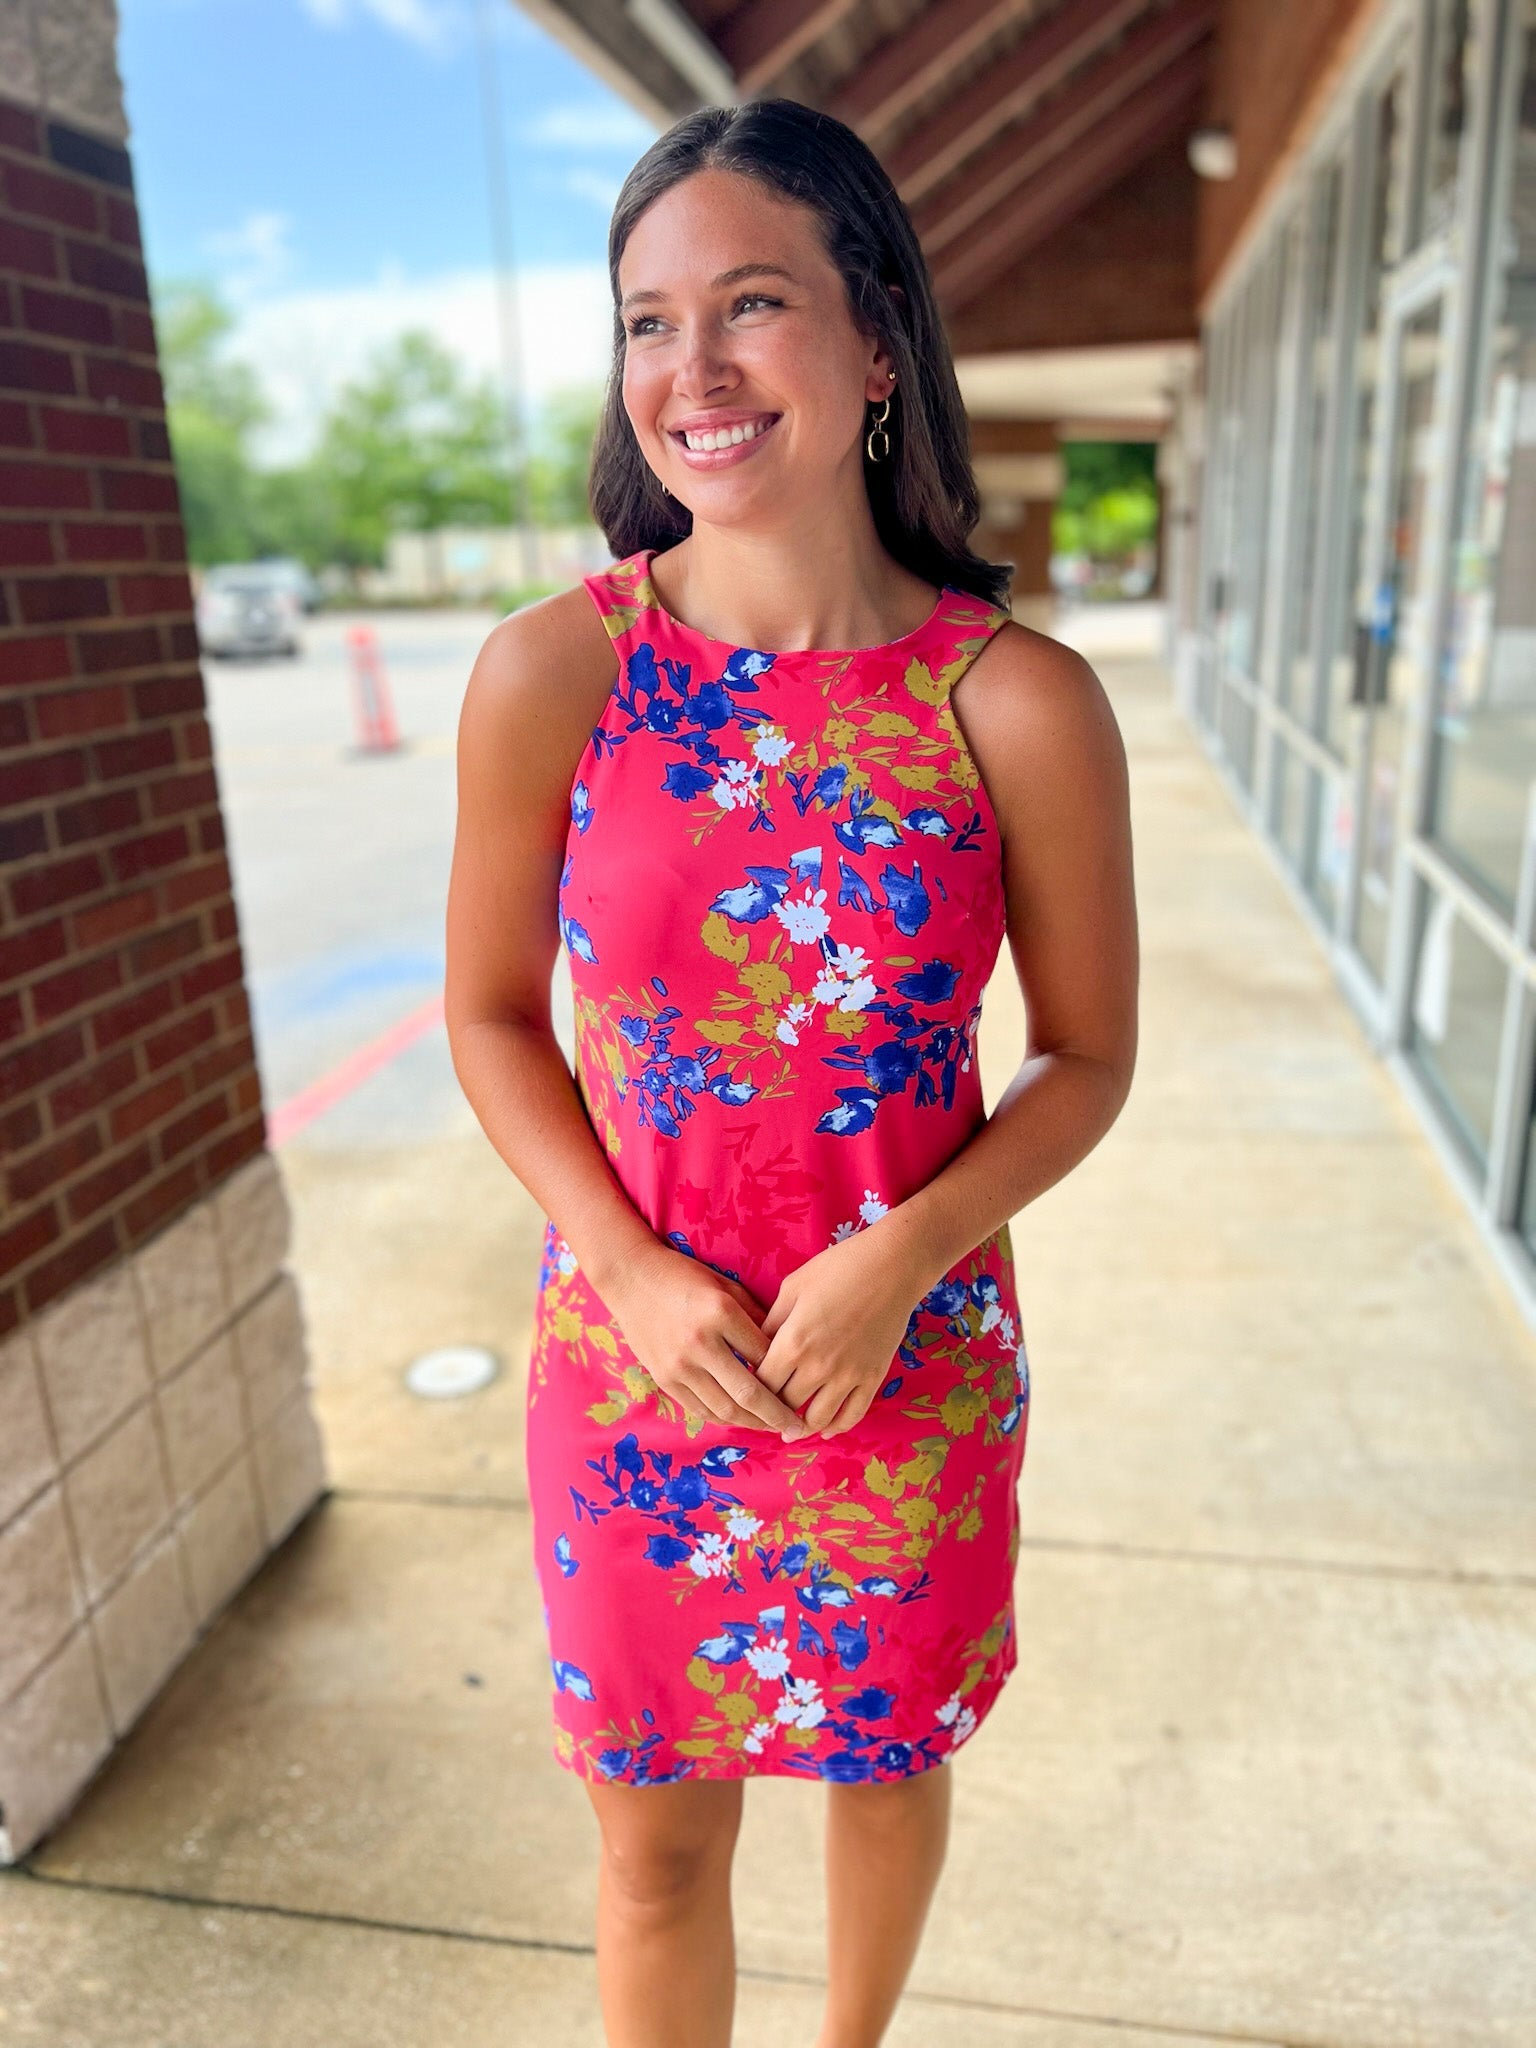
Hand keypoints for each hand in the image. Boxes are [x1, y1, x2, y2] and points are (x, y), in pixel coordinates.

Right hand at [599, 1240, 811, 1438]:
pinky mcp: (664, 1378)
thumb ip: (755, 1316)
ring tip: (774, 1428)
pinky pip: (700, 1409)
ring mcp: (679, 1364)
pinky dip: (724, 1418)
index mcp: (721, 1313)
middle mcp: (700, 1343)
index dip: (788, 1374)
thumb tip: (785, 1347)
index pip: (765, 1356)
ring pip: (725, 1409)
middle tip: (800, 1428)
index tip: (805, 1387)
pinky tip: (742, 1420)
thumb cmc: (685, 1276)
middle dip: (779, 1415)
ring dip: (754, 1423)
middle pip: (749, 1393)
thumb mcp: (726, 1286)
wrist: (631, 1276)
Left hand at [753, 1225, 924, 1437]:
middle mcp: (818, 1366)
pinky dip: (836, 1427)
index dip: (750, 1390)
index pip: (761, 1383)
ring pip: (817, 1418)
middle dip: (772, 1410)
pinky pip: (852, 1415)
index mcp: (793, 1342)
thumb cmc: (838, 1268)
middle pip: (785, 1405)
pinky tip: (825, 1429)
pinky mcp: (873, 1378)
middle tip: (764, 1413)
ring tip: (790, 1430)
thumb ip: (772, 1322)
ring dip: (801, 1428)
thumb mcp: (793, 1288)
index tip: (747, 1390)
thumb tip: (758, 1350)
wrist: (892, 1266)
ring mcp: (849, 1375)